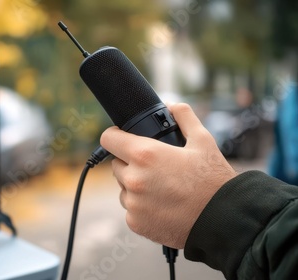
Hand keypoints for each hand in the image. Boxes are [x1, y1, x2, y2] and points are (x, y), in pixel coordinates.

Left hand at [100, 103, 236, 248]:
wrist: (224, 219)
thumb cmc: (213, 179)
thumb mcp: (203, 140)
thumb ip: (184, 117)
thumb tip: (171, 107)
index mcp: (145, 155)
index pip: (109, 139)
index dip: (115, 136)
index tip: (121, 138)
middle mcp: (134, 179)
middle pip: (116, 165)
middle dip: (130, 163)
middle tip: (154, 168)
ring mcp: (133, 203)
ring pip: (123, 189)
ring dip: (135, 186)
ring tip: (162, 189)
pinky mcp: (135, 222)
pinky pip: (131, 209)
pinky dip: (142, 207)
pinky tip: (163, 205)